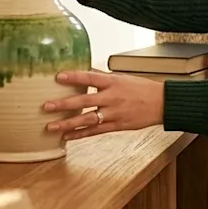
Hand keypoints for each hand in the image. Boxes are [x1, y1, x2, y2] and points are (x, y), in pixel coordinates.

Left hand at [42, 70, 163, 139]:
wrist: (162, 103)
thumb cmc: (142, 88)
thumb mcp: (123, 78)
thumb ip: (103, 77)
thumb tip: (84, 71)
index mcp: (113, 82)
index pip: (90, 77)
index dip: (74, 76)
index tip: (58, 77)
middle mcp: (112, 97)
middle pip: (84, 100)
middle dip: (64, 104)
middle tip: (46, 106)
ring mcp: (114, 113)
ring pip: (87, 119)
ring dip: (68, 124)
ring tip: (51, 127)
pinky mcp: (117, 126)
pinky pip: (95, 131)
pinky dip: (80, 134)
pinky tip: (67, 137)